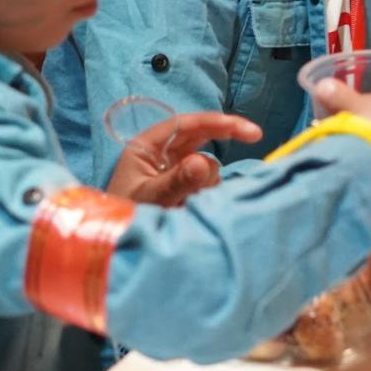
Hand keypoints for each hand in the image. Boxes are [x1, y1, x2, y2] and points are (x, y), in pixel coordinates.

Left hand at [107, 112, 260, 207]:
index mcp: (147, 146)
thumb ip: (177, 182)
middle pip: (201, 134)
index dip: (218, 122)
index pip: (187, 124)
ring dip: (207, 181)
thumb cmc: (124, 219)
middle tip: (255, 137)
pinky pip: (203, 181)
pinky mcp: (180, 187)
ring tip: (187, 206)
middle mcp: (160, 153)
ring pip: (205, 163)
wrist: (115, 248)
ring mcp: (171, 170)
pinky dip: (206, 191)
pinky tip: (192, 207)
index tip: (247, 131)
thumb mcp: (150, 199)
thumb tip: (205, 162)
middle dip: (225, 135)